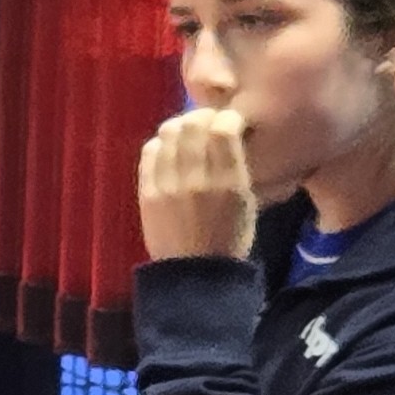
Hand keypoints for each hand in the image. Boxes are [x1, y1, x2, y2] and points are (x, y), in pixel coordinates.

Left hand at [137, 108, 258, 262]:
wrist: (195, 277)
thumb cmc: (229, 238)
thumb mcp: (246, 201)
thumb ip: (235, 165)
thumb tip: (226, 131)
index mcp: (229, 183)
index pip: (223, 128)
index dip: (225, 118)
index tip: (227, 124)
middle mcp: (198, 179)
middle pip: (193, 123)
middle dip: (201, 118)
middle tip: (204, 126)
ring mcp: (169, 186)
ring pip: (169, 132)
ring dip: (179, 128)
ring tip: (185, 138)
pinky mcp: (147, 193)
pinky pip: (150, 151)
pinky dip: (161, 145)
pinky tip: (168, 153)